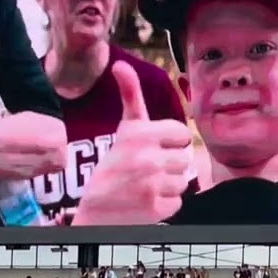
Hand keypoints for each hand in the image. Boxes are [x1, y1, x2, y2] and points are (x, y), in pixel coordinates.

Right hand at [70, 62, 193, 225]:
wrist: (94, 212)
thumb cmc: (114, 166)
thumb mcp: (124, 130)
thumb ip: (131, 96)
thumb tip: (119, 64)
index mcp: (141, 133)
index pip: (182, 134)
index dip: (169, 142)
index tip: (151, 148)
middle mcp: (147, 157)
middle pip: (184, 158)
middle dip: (168, 164)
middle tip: (145, 170)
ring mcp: (152, 184)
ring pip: (183, 180)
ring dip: (168, 185)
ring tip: (145, 185)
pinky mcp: (156, 208)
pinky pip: (178, 201)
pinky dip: (165, 204)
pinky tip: (146, 201)